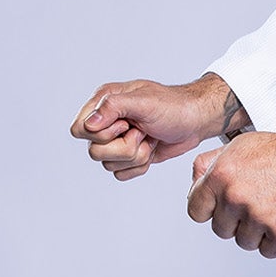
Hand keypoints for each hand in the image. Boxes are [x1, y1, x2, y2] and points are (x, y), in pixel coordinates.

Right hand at [70, 73, 247, 180]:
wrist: (196, 121)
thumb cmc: (173, 106)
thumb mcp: (144, 101)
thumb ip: (113, 107)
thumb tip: (90, 124)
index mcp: (103, 103)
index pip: (79, 130)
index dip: (102, 134)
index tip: (126, 124)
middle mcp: (106, 123)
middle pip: (94, 152)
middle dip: (124, 147)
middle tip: (142, 132)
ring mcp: (116, 141)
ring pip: (108, 165)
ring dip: (136, 156)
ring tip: (150, 138)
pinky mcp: (128, 157)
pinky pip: (121, 174)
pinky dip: (140, 166)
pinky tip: (151, 150)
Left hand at [186, 110, 275, 258]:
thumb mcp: (241, 146)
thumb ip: (211, 164)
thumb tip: (195, 184)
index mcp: (222, 174)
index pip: (196, 210)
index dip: (211, 210)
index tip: (224, 207)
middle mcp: (236, 195)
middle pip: (221, 230)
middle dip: (237, 221)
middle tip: (260, 202)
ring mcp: (259, 216)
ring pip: (244, 242)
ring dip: (259, 232)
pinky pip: (268, 251)